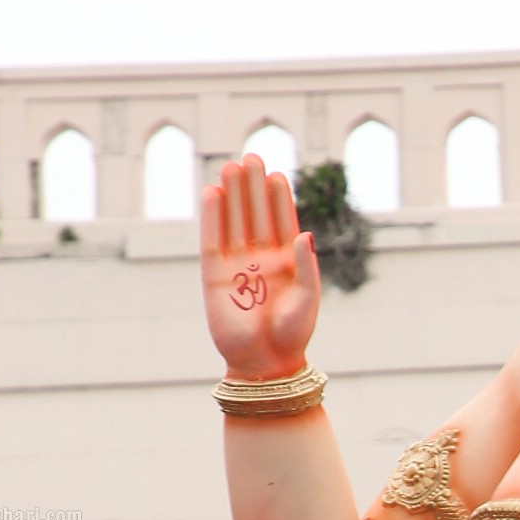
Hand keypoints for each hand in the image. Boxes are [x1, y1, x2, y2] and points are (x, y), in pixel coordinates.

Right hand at [202, 154, 320, 380]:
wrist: (265, 362)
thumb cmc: (293, 334)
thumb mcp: (308, 299)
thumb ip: (306, 266)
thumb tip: (303, 234)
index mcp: (288, 262)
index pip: (282, 222)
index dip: (278, 198)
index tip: (277, 174)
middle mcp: (262, 259)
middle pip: (256, 214)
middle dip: (254, 187)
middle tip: (252, 157)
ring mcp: (237, 265)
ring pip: (234, 221)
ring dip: (233, 195)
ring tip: (232, 167)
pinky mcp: (214, 275)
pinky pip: (212, 240)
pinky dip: (212, 217)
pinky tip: (213, 193)